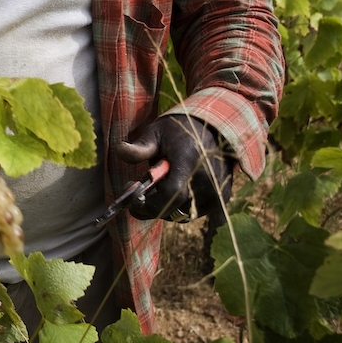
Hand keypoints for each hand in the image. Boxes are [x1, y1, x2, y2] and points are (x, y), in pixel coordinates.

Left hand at [114, 114, 230, 221]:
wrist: (213, 129)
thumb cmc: (179, 131)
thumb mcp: (156, 133)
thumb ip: (140, 147)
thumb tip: (119, 150)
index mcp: (189, 161)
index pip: (171, 193)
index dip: (149, 203)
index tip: (133, 201)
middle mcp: (207, 179)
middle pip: (174, 208)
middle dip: (152, 205)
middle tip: (142, 192)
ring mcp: (217, 191)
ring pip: (182, 213)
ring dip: (166, 205)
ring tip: (162, 185)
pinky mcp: (221, 198)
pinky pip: (193, 212)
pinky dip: (180, 206)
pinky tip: (176, 189)